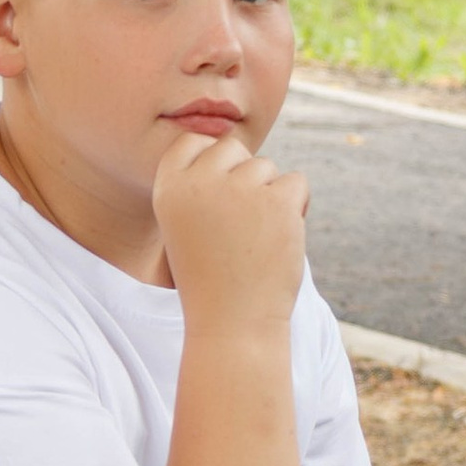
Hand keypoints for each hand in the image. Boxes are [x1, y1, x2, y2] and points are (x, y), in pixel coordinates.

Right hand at [152, 130, 306, 326]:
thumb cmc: (209, 279)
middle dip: (243, 176)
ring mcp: (239, 189)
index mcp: (169, 188)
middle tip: (240, 224)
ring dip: (270, 197)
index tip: (217, 196)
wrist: (233, 324)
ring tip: (256, 240)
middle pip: (233, 149)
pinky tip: (279, 238)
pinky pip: (296, 183)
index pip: (192, 141)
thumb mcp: (187, 227)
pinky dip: (296, 207)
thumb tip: (230, 146)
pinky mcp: (277, 200)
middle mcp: (200, 181)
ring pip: (266, 167)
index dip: (212, 163)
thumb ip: (201, 187)